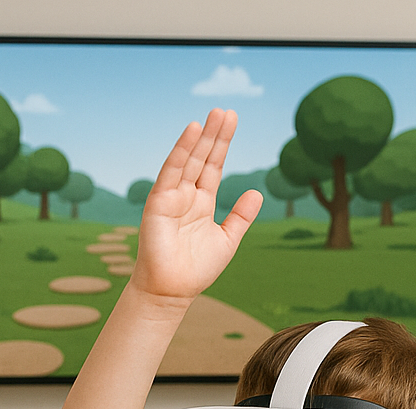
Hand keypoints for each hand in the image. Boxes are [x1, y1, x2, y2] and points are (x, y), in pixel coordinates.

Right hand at [130, 108, 261, 301]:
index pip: (213, 167)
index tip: (231, 121)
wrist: (172, 291)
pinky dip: (181, 150)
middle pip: (203, 158)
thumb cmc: (197, 270)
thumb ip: (241, 217)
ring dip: (201, 136)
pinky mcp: (159, 201)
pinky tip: (192, 131)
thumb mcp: (228, 240)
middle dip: (214, 135)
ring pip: (189, 160)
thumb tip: (256, 192)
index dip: (222, 145)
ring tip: (214, 114)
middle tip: (226, 111)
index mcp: (202, 203)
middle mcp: (186, 195)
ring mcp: (172, 196)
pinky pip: (172, 171)